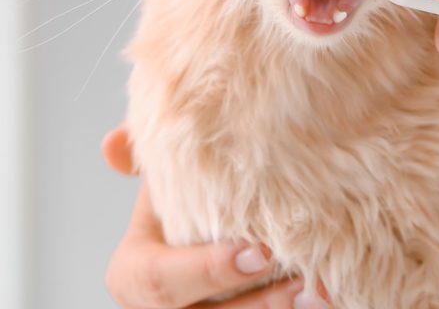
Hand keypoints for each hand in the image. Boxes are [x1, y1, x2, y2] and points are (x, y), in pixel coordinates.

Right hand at [103, 127, 313, 307]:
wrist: (210, 227)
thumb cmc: (184, 200)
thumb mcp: (160, 175)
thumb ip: (142, 151)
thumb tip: (112, 145)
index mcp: (134, 275)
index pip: (161, 281)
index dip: (208, 271)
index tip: (258, 251)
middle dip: (258, 304)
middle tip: (303, 279)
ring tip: (322, 290)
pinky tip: (326, 298)